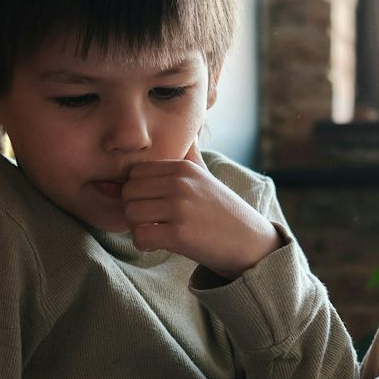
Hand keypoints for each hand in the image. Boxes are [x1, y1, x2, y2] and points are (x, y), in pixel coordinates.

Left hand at [122, 141, 281, 278]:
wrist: (250, 241)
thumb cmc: (221, 211)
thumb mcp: (204, 176)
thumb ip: (187, 156)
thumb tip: (178, 133)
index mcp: (183, 167)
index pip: (135, 172)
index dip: (136, 191)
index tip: (150, 205)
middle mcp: (181, 183)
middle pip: (128, 192)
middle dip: (132, 210)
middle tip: (148, 222)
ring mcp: (180, 207)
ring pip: (131, 214)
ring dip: (137, 228)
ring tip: (153, 232)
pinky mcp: (180, 233)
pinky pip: (140, 236)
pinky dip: (143, 244)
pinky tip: (157, 245)